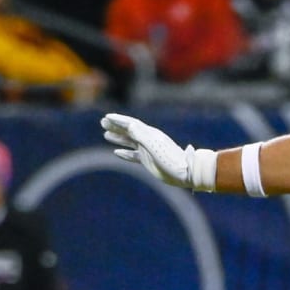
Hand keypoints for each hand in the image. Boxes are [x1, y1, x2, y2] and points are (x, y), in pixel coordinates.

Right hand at [101, 113, 216, 190]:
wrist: (187, 173)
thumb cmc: (173, 160)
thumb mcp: (156, 147)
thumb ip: (143, 136)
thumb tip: (130, 125)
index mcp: (150, 135)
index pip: (132, 124)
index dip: (119, 120)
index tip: (107, 117)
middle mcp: (149, 140)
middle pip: (129, 130)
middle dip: (116, 126)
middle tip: (102, 122)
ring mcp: (148, 150)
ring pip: (130, 142)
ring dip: (118, 137)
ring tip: (105, 134)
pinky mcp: (149, 161)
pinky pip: (134, 155)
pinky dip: (125, 153)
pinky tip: (116, 152)